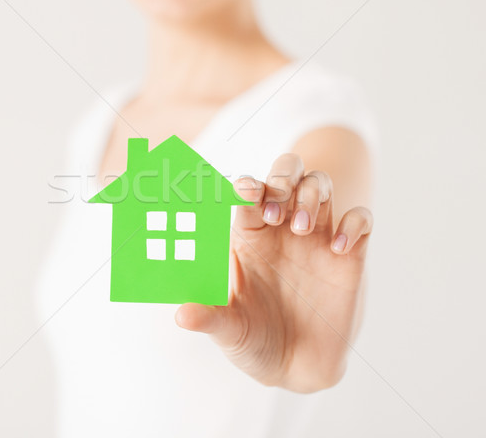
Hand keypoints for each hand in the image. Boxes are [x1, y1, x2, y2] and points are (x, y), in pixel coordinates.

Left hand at [175, 153, 372, 392]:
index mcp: (250, 235)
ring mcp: (316, 239)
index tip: (246, 192)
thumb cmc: (254, 339)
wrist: (296, 368)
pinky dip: (353, 223)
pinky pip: (361, 219)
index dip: (248, 186)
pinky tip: (338, 247)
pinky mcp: (349, 256)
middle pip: (287, 172)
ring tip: (301, 228)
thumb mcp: (229, 330)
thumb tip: (180, 314)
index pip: (249, 194)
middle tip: (276, 210)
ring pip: (320, 184)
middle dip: (283, 178)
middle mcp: (282, 229)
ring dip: (311, 194)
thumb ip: (209, 317)